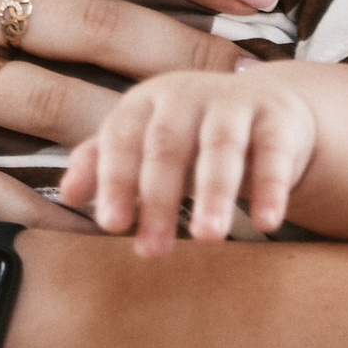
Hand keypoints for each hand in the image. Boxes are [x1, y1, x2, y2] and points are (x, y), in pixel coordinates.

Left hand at [57, 64, 313, 254]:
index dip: (115, 180)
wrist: (266, 109)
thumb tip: (68, 195)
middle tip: (152, 252)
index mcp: (145, 102)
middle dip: (159, 198)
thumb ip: (104, 165)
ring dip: (213, 191)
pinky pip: (274, 153)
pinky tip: (267, 223)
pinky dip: (271, 187)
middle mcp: (187, 95)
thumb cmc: (189, 136)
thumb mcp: (144, 145)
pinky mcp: (279, 119)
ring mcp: (235, 103)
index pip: (122, 138)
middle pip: (167, 145)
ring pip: (221, 146)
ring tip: (208, 237)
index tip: (111, 225)